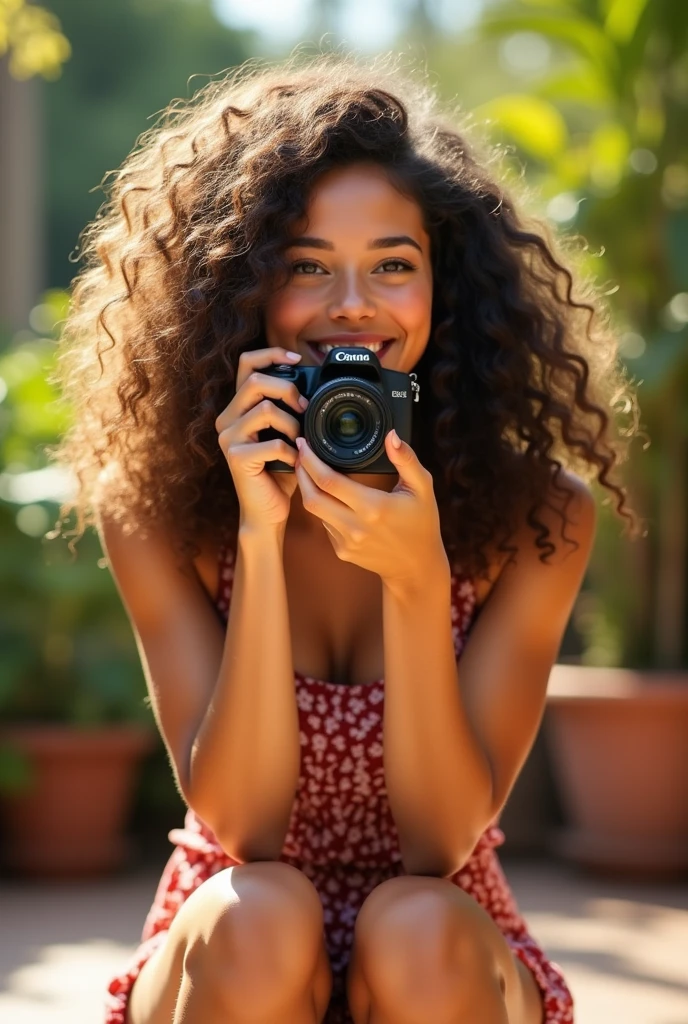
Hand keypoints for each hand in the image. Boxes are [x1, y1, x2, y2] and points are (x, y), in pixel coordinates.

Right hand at [215, 347, 308, 530]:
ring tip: (299, 441)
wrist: (268, 512)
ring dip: (292, 424)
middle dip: (288, 390)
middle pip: (255, 381)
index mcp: (238, 408)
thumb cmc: (280, 472)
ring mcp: (227, 437)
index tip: (296, 359)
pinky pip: (272, 443)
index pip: (247, 363)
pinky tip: (294, 462)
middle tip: (304, 409)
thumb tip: (313, 384)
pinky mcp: (234, 457)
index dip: (272, 354)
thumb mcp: (287, 433)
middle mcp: (226, 419)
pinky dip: (291, 453)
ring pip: (264, 410)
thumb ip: (291, 408)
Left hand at [294, 430, 449, 587]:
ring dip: (308, 489)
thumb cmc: (422, 522)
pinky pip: (324, 524)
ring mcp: (346, 542)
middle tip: (299, 453)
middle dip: (301, 472)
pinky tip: (328, 496)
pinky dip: (322, 507)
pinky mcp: (342, 551)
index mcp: (374, 508)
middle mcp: (356, 527)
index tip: (304, 443)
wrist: (416, 566)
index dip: (311, 460)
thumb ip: (406, 460)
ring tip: (309, 470)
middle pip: (312, 497)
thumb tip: (391, 435)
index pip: (329, 481)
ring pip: (315, 511)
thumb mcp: (422, 488)